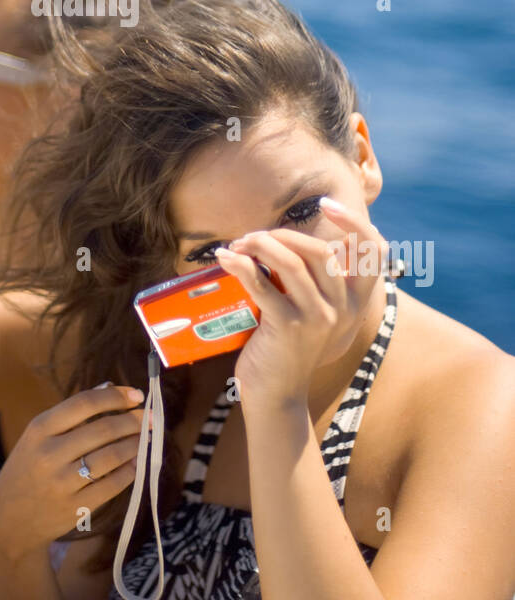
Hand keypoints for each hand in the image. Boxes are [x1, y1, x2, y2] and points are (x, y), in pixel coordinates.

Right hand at [0, 384, 144, 560]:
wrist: (9, 520)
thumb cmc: (29, 469)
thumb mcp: (38, 436)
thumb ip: (71, 412)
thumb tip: (110, 386)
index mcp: (39, 429)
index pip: (84, 403)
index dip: (115, 397)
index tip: (136, 394)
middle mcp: (49, 454)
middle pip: (103, 429)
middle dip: (133, 420)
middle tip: (149, 417)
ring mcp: (62, 483)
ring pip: (111, 457)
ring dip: (135, 444)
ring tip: (145, 438)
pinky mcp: (75, 508)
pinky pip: (112, 485)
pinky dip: (130, 471)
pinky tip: (137, 463)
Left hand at [214, 196, 389, 408]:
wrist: (277, 394)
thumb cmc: (290, 346)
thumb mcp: (318, 314)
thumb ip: (318, 281)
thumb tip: (296, 239)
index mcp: (356, 302)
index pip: (374, 252)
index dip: (355, 222)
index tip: (326, 205)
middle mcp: (343, 309)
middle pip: (321, 251)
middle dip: (284, 234)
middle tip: (255, 237)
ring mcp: (317, 318)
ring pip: (292, 262)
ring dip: (259, 245)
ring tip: (238, 245)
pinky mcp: (288, 327)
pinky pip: (262, 284)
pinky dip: (240, 265)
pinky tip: (225, 258)